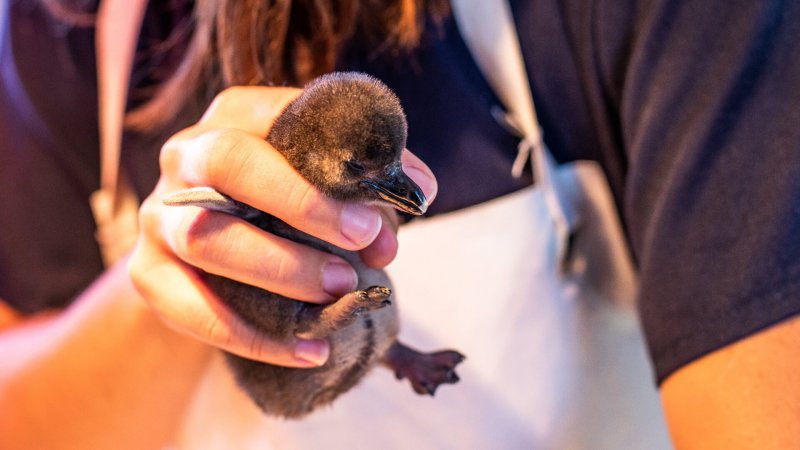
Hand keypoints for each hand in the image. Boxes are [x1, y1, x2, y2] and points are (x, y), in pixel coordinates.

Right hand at [128, 86, 436, 367]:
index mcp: (232, 119)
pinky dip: (255, 337)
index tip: (388, 198)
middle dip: (302, 203)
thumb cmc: (278, 211)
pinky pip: (193, 309)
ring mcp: (160, 217)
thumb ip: (366, 185)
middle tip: (364, 239)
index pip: (275, 115)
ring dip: (283, 268)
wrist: (207, 261)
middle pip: (228, 163)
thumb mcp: (320, 186)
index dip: (333, 157)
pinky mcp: (148, 275)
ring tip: (341, 289)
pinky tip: (310, 350)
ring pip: (208, 238)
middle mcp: (185, 158)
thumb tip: (419, 192)